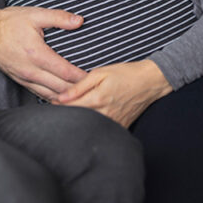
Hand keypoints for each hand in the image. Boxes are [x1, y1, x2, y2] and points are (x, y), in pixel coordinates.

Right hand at [0, 7, 87, 101]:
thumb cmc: (8, 22)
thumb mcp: (34, 14)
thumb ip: (58, 18)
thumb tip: (80, 21)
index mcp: (37, 54)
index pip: (66, 72)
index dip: (83, 78)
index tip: (96, 78)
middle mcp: (31, 70)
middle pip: (61, 89)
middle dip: (79, 92)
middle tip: (95, 92)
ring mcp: (25, 78)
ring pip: (51, 96)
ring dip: (67, 99)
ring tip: (83, 100)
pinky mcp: (20, 80)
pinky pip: (40, 94)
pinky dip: (54, 99)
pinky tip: (63, 99)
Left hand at [56, 60, 172, 127]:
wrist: (150, 82)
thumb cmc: (125, 74)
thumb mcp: (100, 73)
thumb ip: (79, 86)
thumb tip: (60, 97)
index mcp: (98, 99)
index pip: (70, 108)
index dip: (58, 106)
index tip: (52, 102)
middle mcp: (105, 114)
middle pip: (78, 119)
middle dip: (67, 114)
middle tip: (60, 107)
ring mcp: (113, 123)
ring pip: (89, 126)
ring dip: (79, 120)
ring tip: (74, 112)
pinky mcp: (120, 127)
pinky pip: (102, 129)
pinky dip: (93, 125)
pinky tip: (89, 118)